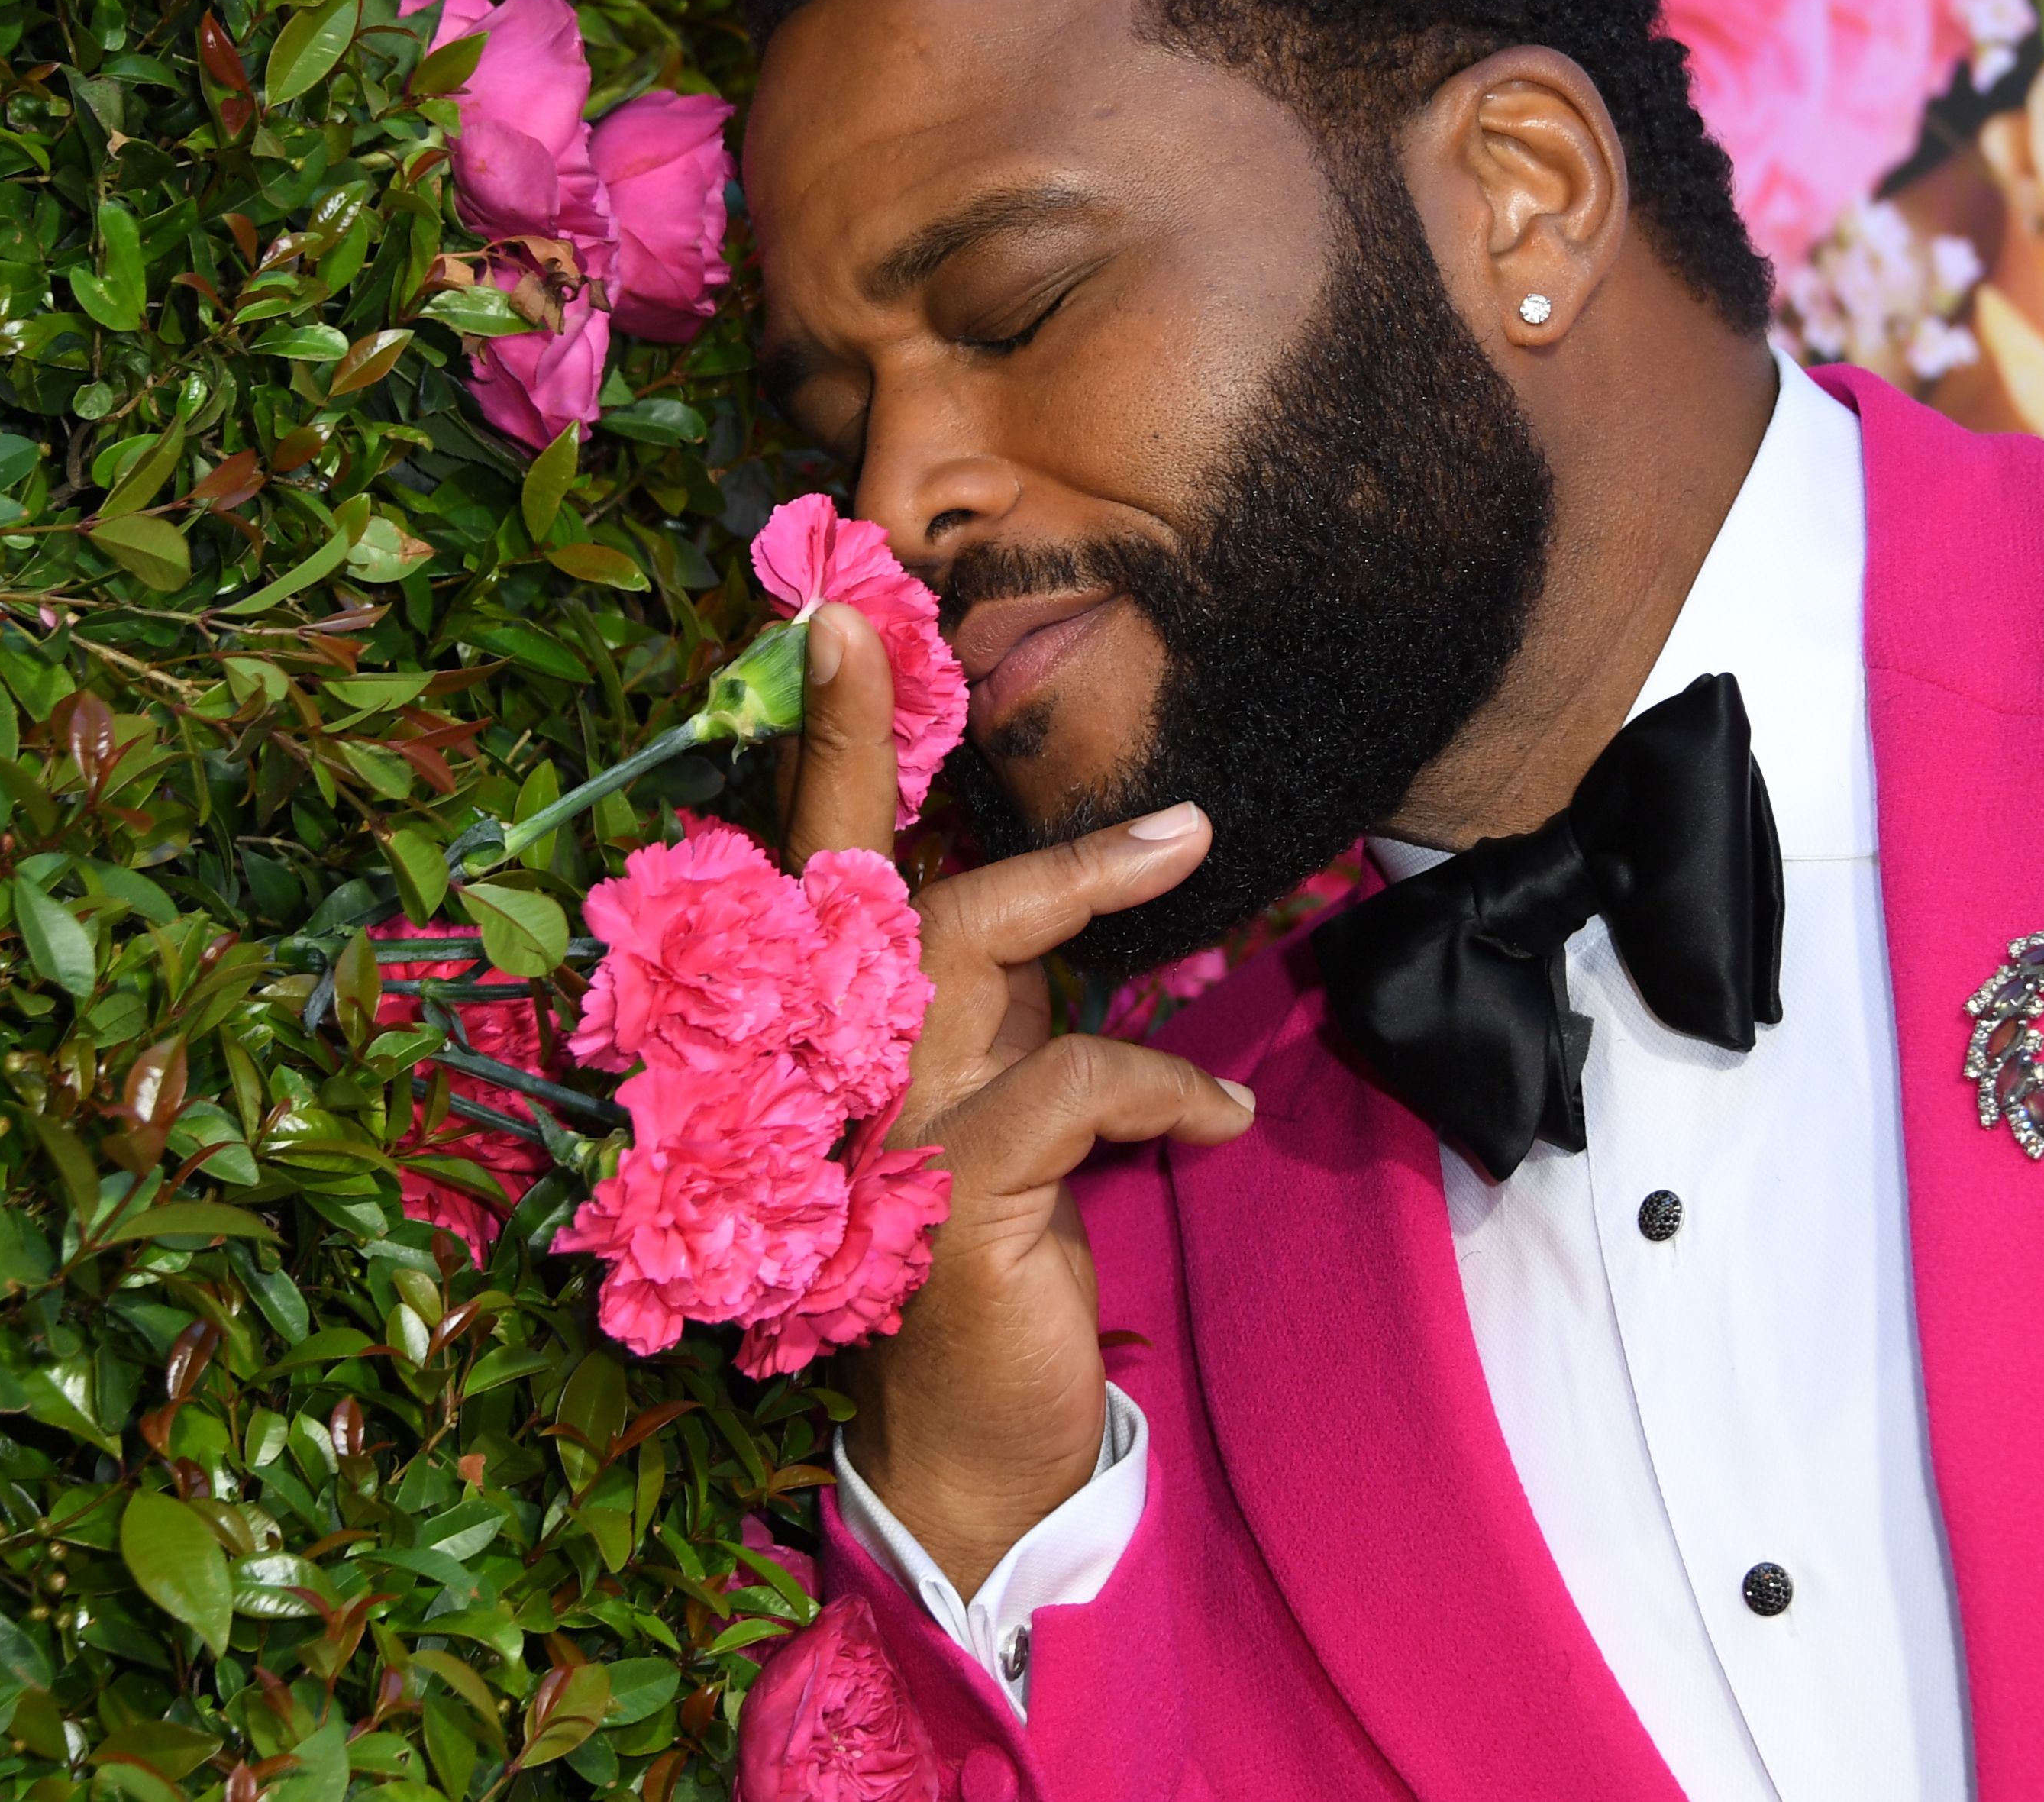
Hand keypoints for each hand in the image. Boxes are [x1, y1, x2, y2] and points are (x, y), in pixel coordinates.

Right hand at [782, 603, 1256, 1594]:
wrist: (980, 1430)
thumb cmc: (991, 1240)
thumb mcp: (997, 1090)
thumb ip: (1006, 994)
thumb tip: (1073, 883)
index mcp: (846, 1024)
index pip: (824, 857)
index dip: (830, 736)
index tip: (843, 612)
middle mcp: (840, 1059)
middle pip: (880, 871)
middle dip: (935, 756)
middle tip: (1023, 660)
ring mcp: (882, 1125)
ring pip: (972, 943)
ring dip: (1088, 880)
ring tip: (1191, 841)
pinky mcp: (951, 1194)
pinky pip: (1070, 1079)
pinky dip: (1160, 1079)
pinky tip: (1219, 1118)